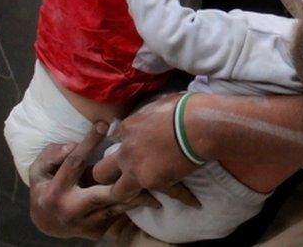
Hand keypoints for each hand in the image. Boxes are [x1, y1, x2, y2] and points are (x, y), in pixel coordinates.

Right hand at [28, 122, 158, 238]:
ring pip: (117, 206)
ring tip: (161, 182)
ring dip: (138, 194)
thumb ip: (52, 155)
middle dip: (126, 181)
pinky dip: (134, 204)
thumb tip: (71, 146)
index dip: (89, 143)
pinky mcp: (97, 231)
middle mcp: (70, 209)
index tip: (103, 124)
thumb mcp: (39, 169)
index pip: (74, 163)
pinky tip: (151, 196)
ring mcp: (85, 223)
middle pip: (104, 193)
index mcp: (55, 191)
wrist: (46, 222)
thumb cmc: (45, 187)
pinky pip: (119, 216)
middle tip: (146, 164)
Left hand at [92, 93, 200, 207]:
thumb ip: (150, 114)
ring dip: (129, 194)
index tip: (140, 147)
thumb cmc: (186, 108)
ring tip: (144, 196)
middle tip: (123, 176)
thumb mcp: (161, 103)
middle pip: (101, 171)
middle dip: (109, 175)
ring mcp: (137, 169)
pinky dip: (183, 196)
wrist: (201, 125)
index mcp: (128, 128)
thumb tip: (154, 116)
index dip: (128, 145)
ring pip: (117, 192)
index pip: (116, 141)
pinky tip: (194, 201)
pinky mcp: (153, 182)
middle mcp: (126, 151)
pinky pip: (165, 194)